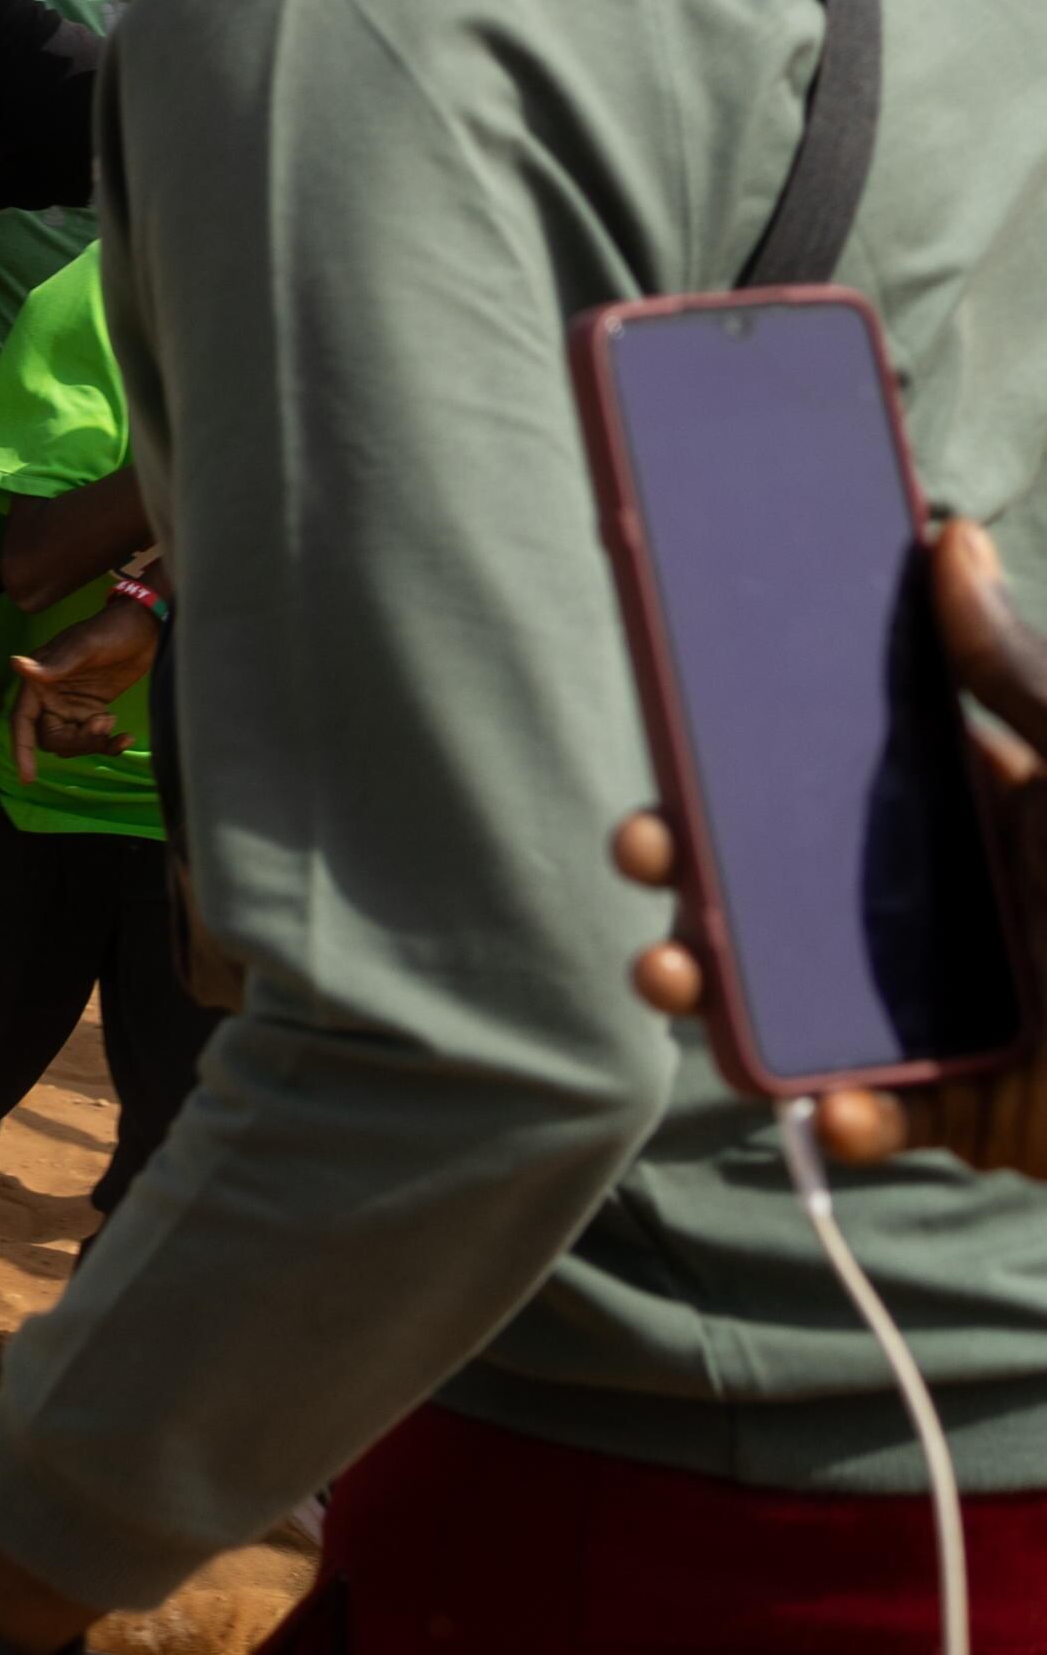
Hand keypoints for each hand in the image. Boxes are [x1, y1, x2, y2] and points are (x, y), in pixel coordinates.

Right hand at [6, 591, 160, 780]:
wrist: (144, 629)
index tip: (27, 777)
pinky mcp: (94, 710)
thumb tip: (17, 664)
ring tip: (114, 724)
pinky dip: (109, 744)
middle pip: (50, 738)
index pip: (23, 721)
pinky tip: (125, 738)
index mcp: (40, 681)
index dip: (22, 749)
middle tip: (103, 725)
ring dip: (93, 741)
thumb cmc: (109, 631)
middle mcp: (51, 696)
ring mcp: (73, 705)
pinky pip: (95, 738)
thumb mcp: (83, 646)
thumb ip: (53, 664)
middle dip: (75, 741)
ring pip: (72, 742)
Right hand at [619, 514, 1046, 1173]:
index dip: (736, 741)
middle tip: (645, 843)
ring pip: (779, 993)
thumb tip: (950, 539)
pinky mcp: (952, 1108)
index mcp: (968, 812)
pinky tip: (835, 1105)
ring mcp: (930, 1008)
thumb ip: (1016, 672)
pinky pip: (863, 1112)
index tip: (670, 711)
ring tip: (673, 974)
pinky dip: (833, 1116)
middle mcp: (931, 902)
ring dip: (707, 984)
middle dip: (684, 860)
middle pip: (771, 874)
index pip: (826, 763)